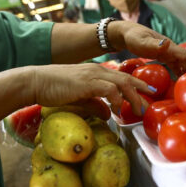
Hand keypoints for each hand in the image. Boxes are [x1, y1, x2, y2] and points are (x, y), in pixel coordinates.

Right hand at [29, 63, 153, 115]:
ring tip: (138, 110)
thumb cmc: (54, 89)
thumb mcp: (79, 98)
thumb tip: (108, 115)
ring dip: (132, 97)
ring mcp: (92, 75)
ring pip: (122, 83)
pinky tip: (118, 109)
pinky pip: (109, 89)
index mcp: (96, 72)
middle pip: (126, 79)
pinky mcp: (87, 82)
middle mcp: (98, 70)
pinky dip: (117, 98)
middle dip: (141, 90)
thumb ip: (94, 104)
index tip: (147, 93)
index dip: (136, 84)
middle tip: (150, 101)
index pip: (121, 77)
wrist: (35, 81)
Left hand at [110, 21, 185, 74]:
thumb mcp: (141, 41)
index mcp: (169, 46)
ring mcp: (167, 53)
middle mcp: (171, 49)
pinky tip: (182, 82)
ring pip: (182, 63)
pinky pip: (175, 66)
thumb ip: (153, 44)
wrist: (126, 33)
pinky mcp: (163, 57)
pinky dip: (180, 73)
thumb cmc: (133, 37)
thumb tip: (167, 44)